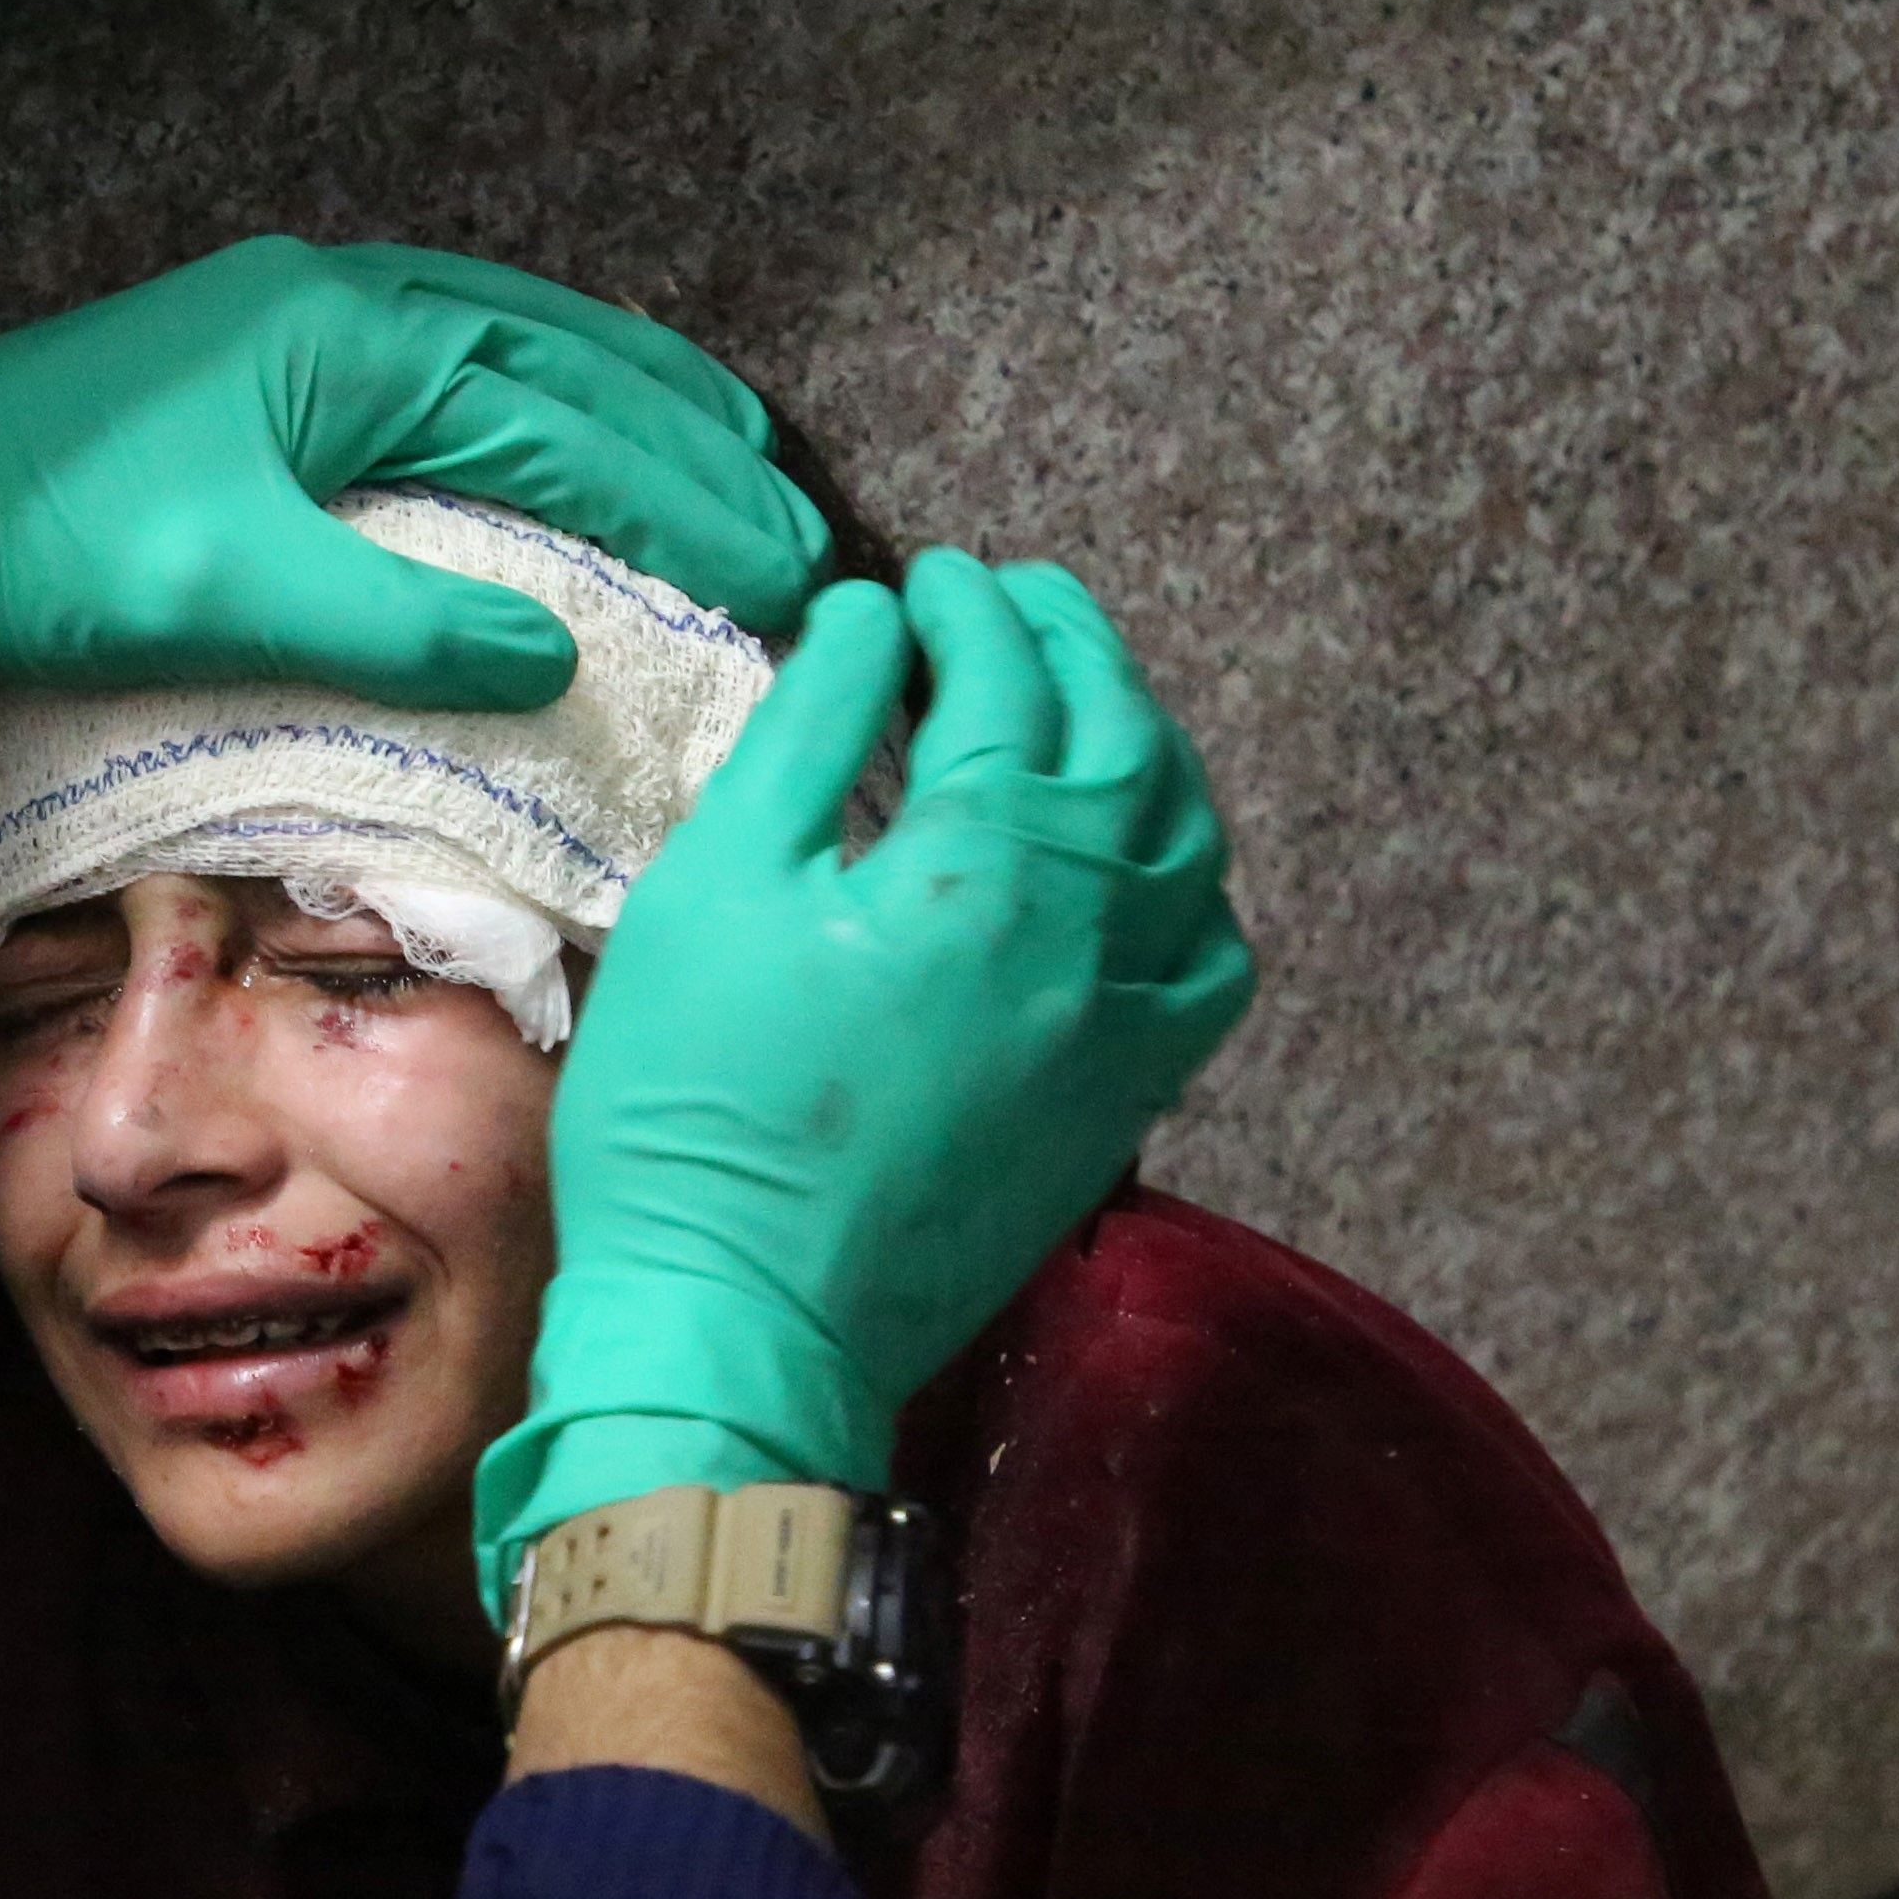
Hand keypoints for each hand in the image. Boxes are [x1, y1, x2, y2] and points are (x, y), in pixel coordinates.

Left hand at [0, 236, 829, 789]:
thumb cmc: (44, 548)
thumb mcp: (234, 597)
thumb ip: (402, 623)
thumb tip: (553, 654)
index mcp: (349, 336)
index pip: (558, 422)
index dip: (676, 498)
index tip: (774, 562)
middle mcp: (339, 303)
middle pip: (558, 360)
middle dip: (683, 435)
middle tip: (791, 510)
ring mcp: (296, 322)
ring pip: (508, 344)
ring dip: (621, 397)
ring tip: (724, 441)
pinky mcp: (258, 360)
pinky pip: (444, 361)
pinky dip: (532, 394)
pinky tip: (557, 430)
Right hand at [471, 548, 1249, 1610]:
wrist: (738, 1320)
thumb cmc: (693, 1104)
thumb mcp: (716, 887)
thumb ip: (810, 733)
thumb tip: (872, 619)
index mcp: (987, 868)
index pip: (1008, 686)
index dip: (969, 611)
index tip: (926, 577)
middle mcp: (1094, 935)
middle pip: (1124, 743)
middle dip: (1075, 649)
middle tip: (1017, 600)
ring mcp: (1128, 1028)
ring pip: (1189, 844)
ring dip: (1143, 746)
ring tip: (1084, 701)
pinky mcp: (1125, 1105)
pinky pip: (1206, 967)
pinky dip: (1186, 886)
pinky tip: (1136, 867)